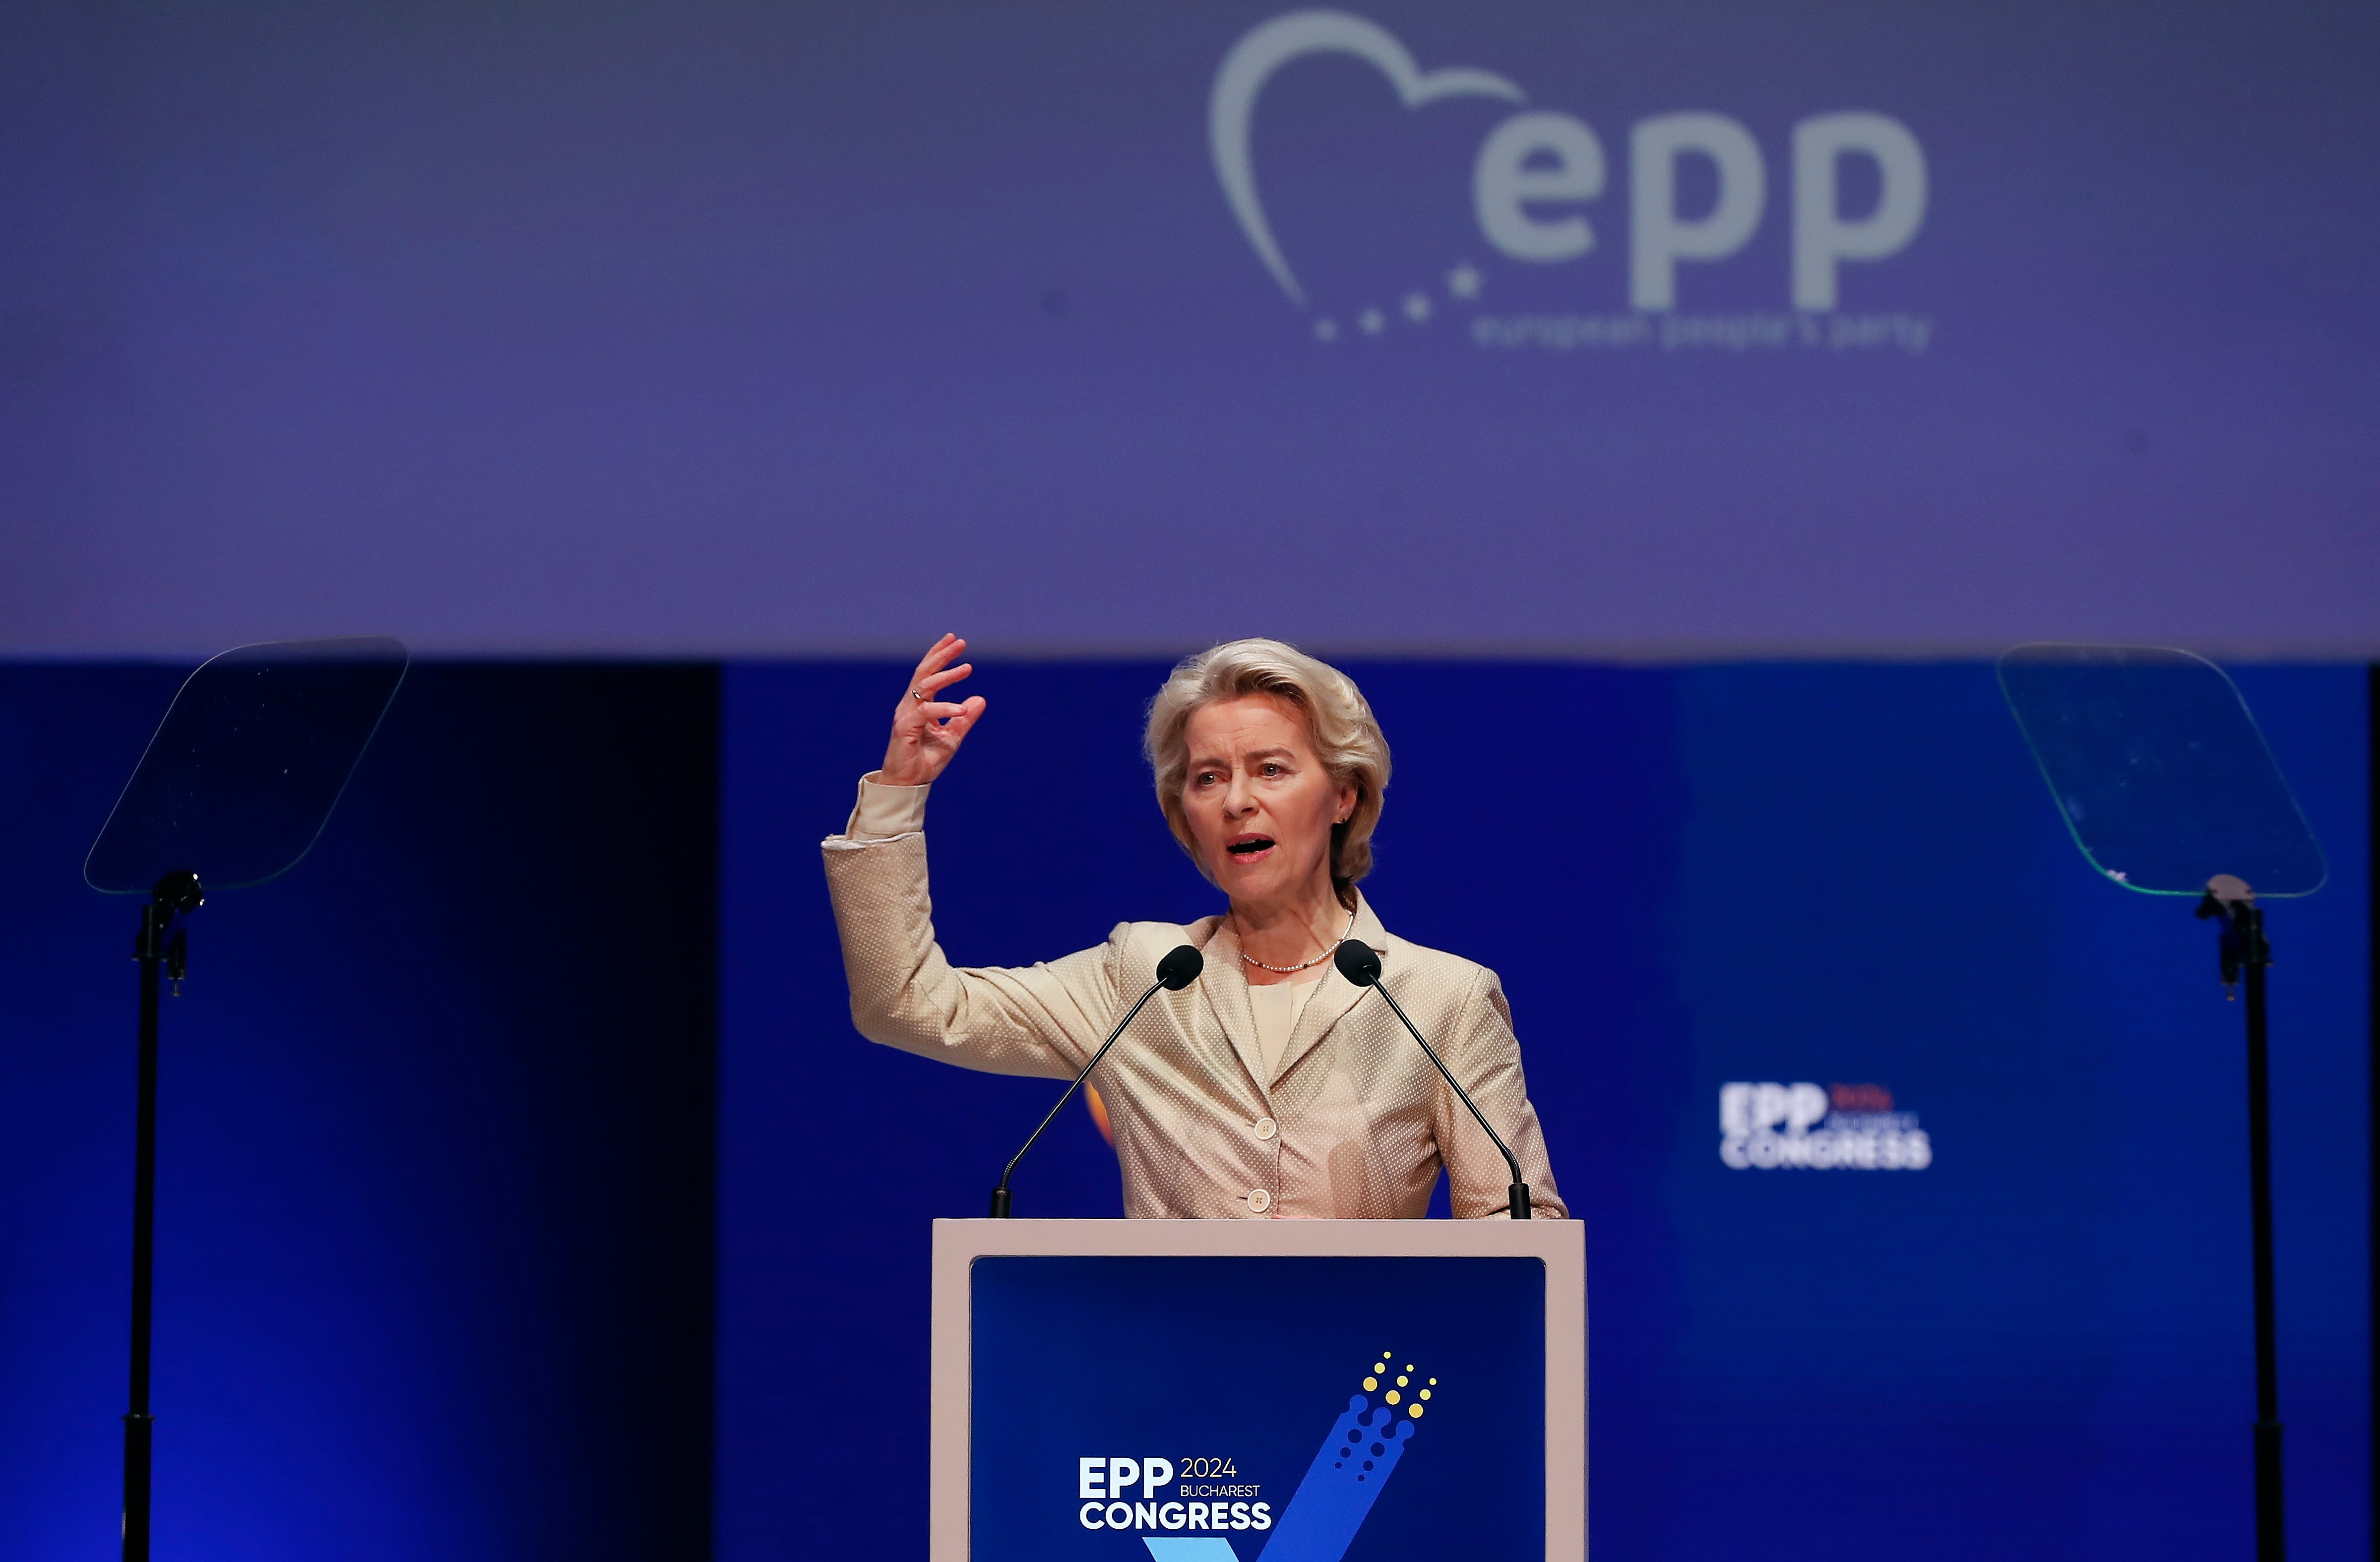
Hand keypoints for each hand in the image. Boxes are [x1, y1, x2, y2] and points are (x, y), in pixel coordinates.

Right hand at [880, 633, 985, 786]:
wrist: (909, 784)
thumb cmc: (926, 760)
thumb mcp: (952, 737)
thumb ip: (964, 719)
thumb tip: (980, 699)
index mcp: (919, 704)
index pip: (928, 673)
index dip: (939, 655)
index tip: (954, 640)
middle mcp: (910, 705)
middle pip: (925, 672)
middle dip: (942, 656)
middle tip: (960, 643)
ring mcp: (906, 714)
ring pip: (925, 687)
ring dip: (947, 676)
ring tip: (967, 668)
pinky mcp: (905, 727)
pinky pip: (927, 712)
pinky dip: (946, 708)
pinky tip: (962, 709)